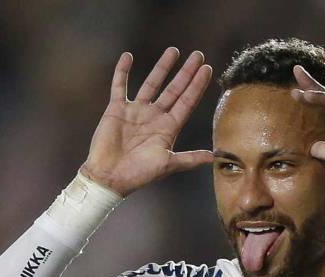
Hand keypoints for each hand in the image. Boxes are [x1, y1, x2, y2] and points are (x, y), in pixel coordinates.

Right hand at [81, 48, 213, 195]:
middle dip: (186, 72)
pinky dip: (123, 71)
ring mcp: (136, 111)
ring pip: (152, 83)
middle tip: (198, 55)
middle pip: (174, 89)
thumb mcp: (168, 165)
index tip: (208, 69)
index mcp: (168, 128)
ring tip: (174, 51)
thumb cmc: (139, 174)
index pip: (187, 102)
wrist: (110, 177)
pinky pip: (119, 86)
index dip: (197, 86)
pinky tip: (128, 56)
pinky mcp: (116, 109)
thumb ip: (189, 158)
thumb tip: (214, 157)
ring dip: (162, 67)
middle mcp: (154, 116)